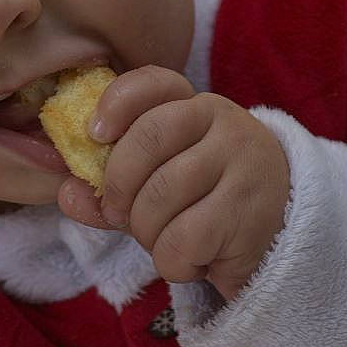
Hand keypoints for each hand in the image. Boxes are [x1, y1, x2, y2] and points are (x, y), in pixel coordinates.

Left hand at [57, 66, 288, 300]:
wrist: (281, 242)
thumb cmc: (206, 207)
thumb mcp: (156, 187)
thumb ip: (110, 187)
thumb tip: (66, 193)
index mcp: (198, 107)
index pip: (155, 83)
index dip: (116, 102)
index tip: (95, 134)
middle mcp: (225, 124)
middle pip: (146, 140)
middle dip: (119, 188)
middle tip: (121, 214)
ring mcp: (242, 164)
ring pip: (159, 197)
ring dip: (147, 234)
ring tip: (168, 240)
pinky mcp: (250, 212)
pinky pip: (182, 241)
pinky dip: (174, 263)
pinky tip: (196, 260)